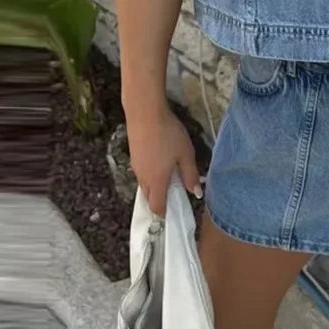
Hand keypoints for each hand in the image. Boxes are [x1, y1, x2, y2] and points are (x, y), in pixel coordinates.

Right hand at [124, 100, 201, 216]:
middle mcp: (143, 178)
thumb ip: (190, 174)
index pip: (157, 206)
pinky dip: (150, 176)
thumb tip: (196, 193)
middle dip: (159, 201)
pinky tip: (159, 163)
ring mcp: (135, 167)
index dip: (164, 213)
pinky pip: (142, 174)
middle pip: (149, 198)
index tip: (172, 214)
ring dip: (155, 188)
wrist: (145, 114)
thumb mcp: (185, 154)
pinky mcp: (133, 157)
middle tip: (174, 196)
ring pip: (144, 186)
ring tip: (169, 177)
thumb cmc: (169, 135)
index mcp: (157, 181)